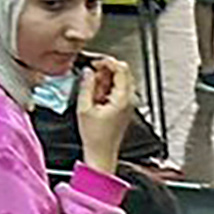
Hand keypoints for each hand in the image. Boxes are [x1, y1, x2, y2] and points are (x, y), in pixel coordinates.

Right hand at [75, 55, 136, 170]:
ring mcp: (129, 103)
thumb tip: (88, 71)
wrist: (101, 152)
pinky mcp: (125, 106)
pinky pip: (119, 88)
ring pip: (120, 79)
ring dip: (106, 79)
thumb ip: (86, 86)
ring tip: (93, 91)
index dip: (107, 61)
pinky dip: (107, 87)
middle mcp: (130, 99)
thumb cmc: (95, 136)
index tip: (95, 62)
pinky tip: (97, 97)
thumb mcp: (84, 108)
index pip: (121, 68)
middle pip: (122, 71)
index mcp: (122, 98)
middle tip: (91, 76)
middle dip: (106, 70)